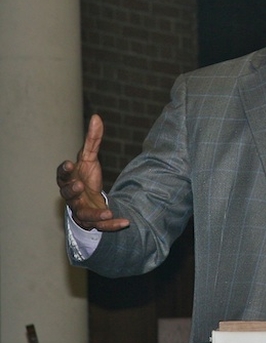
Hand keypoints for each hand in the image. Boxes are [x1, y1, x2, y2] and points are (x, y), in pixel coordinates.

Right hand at [56, 114, 129, 231]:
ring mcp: (81, 210)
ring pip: (83, 214)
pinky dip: (113, 225)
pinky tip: (126, 222)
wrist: (89, 200)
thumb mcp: (90, 158)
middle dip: (72, 190)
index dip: (64, 170)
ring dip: (95, 214)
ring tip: (107, 212)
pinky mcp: (93, 221)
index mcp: (69, 179)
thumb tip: (97, 117)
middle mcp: (72, 196)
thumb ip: (93, 140)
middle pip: (67, 194)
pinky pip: (102, 226)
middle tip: (80, 185)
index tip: (69, 164)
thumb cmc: (85, 176)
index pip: (62, 175)